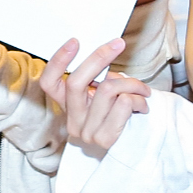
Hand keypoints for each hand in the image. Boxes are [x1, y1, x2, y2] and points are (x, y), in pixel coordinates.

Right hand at [38, 37, 148, 158]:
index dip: (58, 61)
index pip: (49, 83)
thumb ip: (98, 80)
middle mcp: (73, 120)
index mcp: (67, 107)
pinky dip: (138, 98)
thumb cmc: (119, 117)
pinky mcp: (105, 139)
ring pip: (108, 89)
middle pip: (76, 82)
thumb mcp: (103, 96)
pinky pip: (123, 103)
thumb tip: (108, 54)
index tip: (75, 42)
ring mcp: (87, 132)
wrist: (135, 150)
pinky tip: (142, 104)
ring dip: (131, 83)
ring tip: (141, 89)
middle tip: (118, 44)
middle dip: (99, 57)